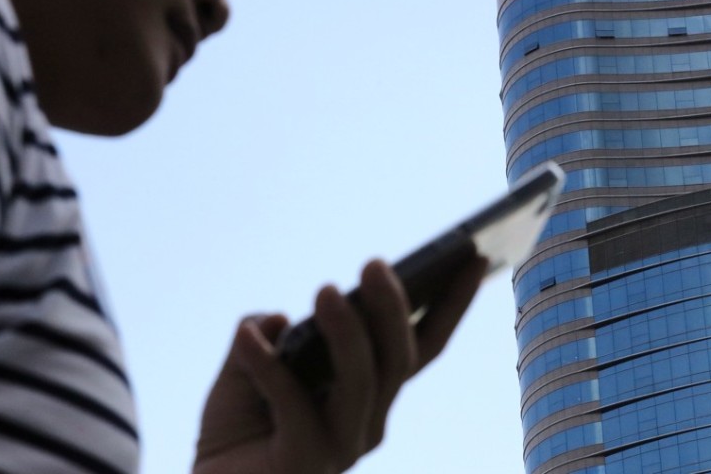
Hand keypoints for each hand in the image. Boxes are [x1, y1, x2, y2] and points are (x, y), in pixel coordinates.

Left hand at [192, 256, 486, 473]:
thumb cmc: (234, 432)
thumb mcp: (247, 367)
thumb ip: (264, 337)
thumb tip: (278, 319)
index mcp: (371, 393)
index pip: (425, 343)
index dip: (453, 303)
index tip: (476, 257)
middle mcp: (368, 421)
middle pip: (399, 359)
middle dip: (394, 308)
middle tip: (374, 265)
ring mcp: (341, 447)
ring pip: (362, 380)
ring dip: (347, 332)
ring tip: (325, 291)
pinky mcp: (303, 463)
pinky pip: (293, 404)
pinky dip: (268, 364)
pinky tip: (248, 335)